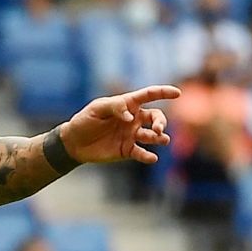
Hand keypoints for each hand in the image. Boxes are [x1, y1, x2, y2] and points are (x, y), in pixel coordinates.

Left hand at [60, 84, 176, 164]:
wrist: (73, 142)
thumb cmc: (84, 121)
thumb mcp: (96, 109)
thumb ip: (115, 107)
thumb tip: (131, 117)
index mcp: (128, 105)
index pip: (148, 95)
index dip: (163, 93)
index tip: (177, 93)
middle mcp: (134, 119)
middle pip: (156, 118)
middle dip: (161, 122)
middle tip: (158, 129)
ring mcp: (132, 135)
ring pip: (153, 136)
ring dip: (160, 138)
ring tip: (162, 139)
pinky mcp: (128, 150)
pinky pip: (142, 153)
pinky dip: (148, 156)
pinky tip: (152, 158)